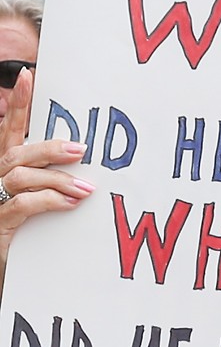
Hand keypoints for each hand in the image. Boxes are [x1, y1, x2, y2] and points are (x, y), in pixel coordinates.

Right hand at [0, 70, 91, 293]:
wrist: (7, 271)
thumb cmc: (24, 227)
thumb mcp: (38, 194)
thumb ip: (53, 174)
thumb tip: (84, 154)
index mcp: (5, 166)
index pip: (11, 129)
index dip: (19, 103)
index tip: (29, 76)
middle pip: (18, 153)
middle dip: (51, 148)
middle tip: (81, 150)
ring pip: (22, 177)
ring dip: (59, 180)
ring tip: (86, 189)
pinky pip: (22, 205)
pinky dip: (50, 201)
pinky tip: (70, 204)